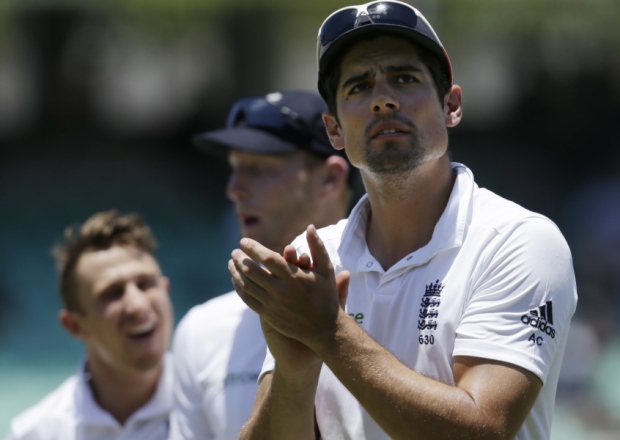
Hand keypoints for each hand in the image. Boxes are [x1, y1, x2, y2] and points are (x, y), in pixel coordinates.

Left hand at [229, 225, 349, 353]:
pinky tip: (236, 280)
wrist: (324, 329)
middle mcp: (280, 290)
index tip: (243, 241)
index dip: (252, 247)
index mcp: (293, 276)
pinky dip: (239, 287)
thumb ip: (317, 246)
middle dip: (239, 258)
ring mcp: (272, 303)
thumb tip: (310, 226)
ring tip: (230, 263)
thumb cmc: (326, 296)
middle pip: (251, 270)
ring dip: (235, 272)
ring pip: (246, 285)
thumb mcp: (326, 269)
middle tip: (234, 252)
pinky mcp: (268, 315)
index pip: (266, 257)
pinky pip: (248, 299)